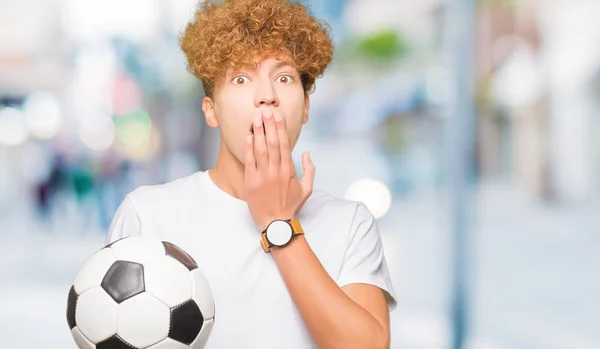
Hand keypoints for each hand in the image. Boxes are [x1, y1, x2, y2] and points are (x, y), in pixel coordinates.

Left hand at [244, 110, 314, 231]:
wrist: (276, 223)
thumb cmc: (291, 206)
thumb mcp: (307, 189)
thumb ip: (310, 170)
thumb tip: (307, 153)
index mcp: (289, 170)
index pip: (284, 144)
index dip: (280, 128)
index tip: (277, 115)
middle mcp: (276, 171)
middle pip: (272, 142)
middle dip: (268, 125)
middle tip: (265, 110)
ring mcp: (263, 176)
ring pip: (260, 149)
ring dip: (258, 132)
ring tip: (256, 119)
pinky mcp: (251, 182)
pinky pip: (250, 161)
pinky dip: (249, 147)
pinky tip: (249, 136)